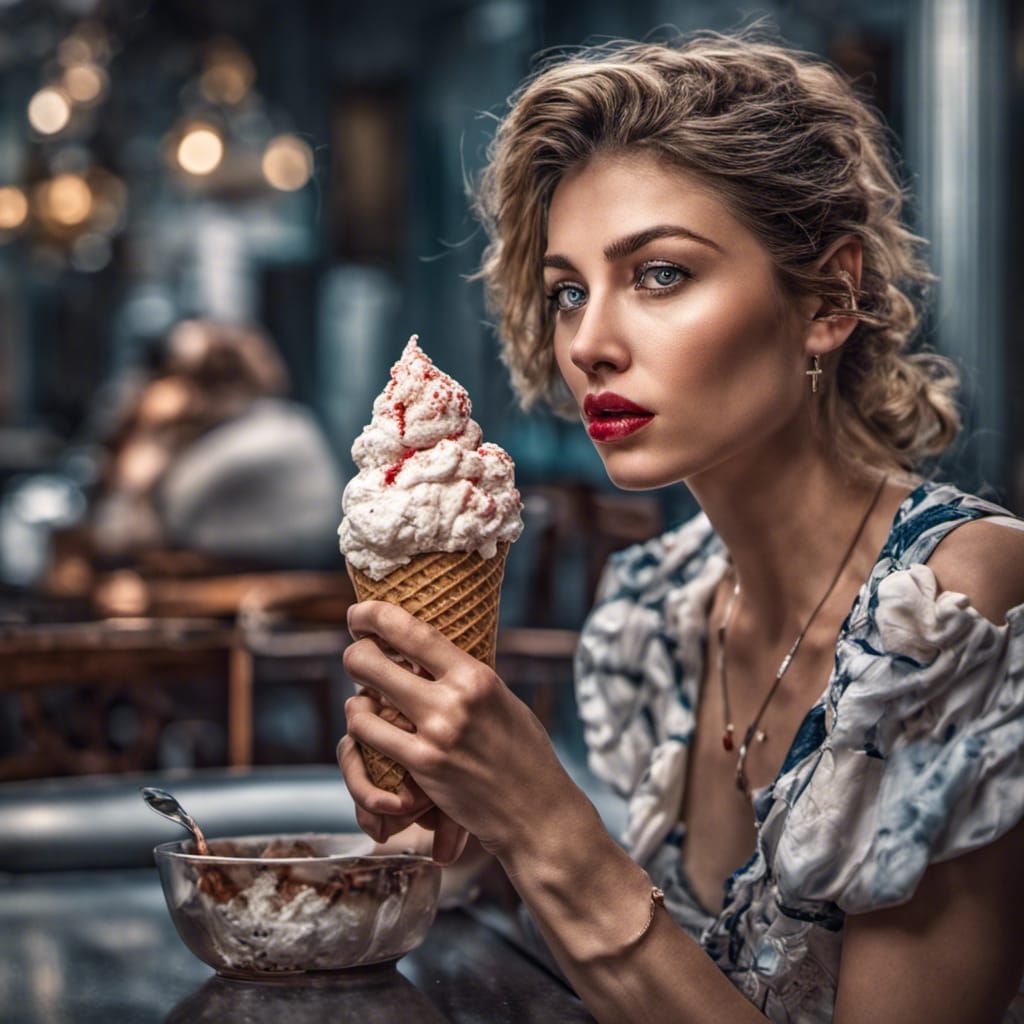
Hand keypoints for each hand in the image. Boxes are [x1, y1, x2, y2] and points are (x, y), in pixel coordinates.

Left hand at [338, 600, 579, 861]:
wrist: (537, 811)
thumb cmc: (523, 754)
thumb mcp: (500, 701)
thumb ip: (464, 679)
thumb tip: (424, 655)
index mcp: (476, 675)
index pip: (412, 630)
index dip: (374, 615)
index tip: (357, 614)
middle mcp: (455, 699)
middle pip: (372, 660)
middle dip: (355, 654)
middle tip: (357, 657)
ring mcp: (436, 734)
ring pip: (360, 701)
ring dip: (355, 700)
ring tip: (364, 701)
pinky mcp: (422, 767)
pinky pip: (368, 737)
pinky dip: (360, 729)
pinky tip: (369, 729)